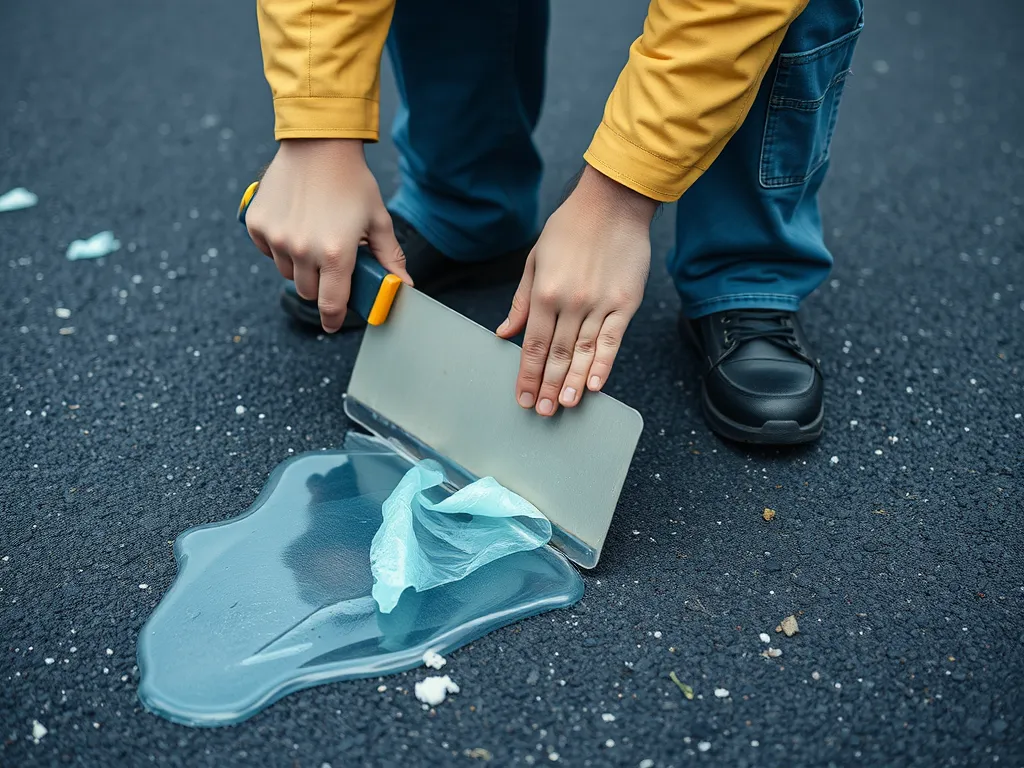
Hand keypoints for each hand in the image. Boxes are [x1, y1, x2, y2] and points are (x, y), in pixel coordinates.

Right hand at [244, 139, 411, 331]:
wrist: (318, 145)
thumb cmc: (353, 182)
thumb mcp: (377, 220)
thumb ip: (390, 258)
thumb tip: (403, 287)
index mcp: (336, 254)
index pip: (331, 304)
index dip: (334, 319)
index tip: (334, 324)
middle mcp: (303, 250)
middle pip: (307, 291)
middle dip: (320, 284)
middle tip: (330, 263)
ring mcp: (277, 238)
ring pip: (287, 272)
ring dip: (300, 265)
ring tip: (314, 237)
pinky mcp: (257, 225)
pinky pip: (267, 251)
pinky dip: (279, 245)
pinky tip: (294, 223)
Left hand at [496, 165, 656, 415]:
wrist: (612, 203)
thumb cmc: (569, 228)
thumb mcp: (535, 260)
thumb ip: (521, 300)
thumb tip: (504, 332)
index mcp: (544, 293)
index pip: (532, 345)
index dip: (527, 375)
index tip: (523, 397)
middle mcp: (570, 303)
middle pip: (556, 355)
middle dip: (547, 386)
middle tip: (543, 411)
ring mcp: (599, 304)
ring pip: (583, 353)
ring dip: (572, 383)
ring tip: (564, 405)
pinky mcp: (625, 304)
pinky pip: (612, 341)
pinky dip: (603, 364)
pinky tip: (595, 385)